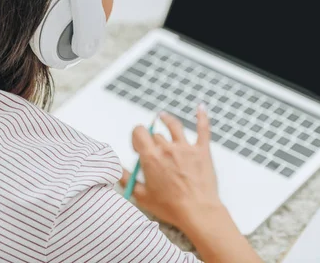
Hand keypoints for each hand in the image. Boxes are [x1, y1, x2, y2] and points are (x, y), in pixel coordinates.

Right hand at [119, 105, 222, 229]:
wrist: (198, 212)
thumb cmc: (170, 207)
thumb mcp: (141, 196)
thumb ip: (127, 179)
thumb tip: (116, 168)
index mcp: (151, 157)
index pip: (139, 132)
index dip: (136, 137)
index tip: (138, 148)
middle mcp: (167, 148)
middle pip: (156, 134)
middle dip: (152, 140)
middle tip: (154, 152)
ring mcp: (186, 148)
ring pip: (174, 126)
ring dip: (167, 120)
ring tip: (163, 117)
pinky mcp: (202, 151)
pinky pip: (203, 129)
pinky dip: (202, 116)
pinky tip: (201, 107)